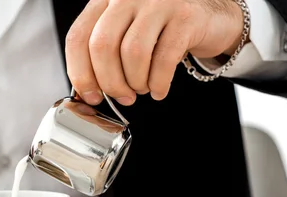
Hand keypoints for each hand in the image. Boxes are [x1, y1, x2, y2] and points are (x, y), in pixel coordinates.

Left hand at [65, 0, 244, 104]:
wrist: (208, 18)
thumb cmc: (159, 31)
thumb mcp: (124, 36)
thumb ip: (101, 57)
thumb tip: (87, 93)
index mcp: (105, 1)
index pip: (78, 37)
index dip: (80, 73)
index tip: (90, 95)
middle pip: (102, 45)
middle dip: (110, 82)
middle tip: (121, 96)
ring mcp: (157, 2)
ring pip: (132, 52)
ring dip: (135, 82)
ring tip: (142, 88)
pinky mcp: (185, 15)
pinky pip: (164, 59)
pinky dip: (158, 83)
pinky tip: (159, 89)